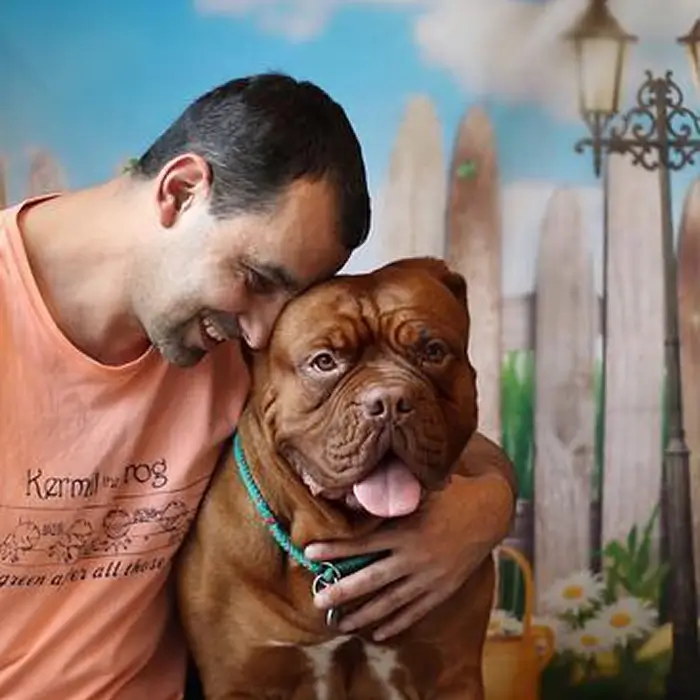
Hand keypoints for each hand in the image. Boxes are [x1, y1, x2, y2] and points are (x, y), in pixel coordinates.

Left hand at [304, 474, 513, 640]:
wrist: (489, 512)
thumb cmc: (450, 493)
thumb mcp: (421, 487)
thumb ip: (392, 492)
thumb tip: (358, 490)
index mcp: (406, 530)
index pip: (362, 544)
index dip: (335, 549)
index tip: (310, 553)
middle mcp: (415, 557)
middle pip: (372, 579)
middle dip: (343, 592)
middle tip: (317, 601)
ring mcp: (429, 577)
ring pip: (391, 602)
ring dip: (364, 615)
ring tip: (339, 625)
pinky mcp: (442, 590)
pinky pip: (415, 612)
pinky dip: (396, 624)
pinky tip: (378, 633)